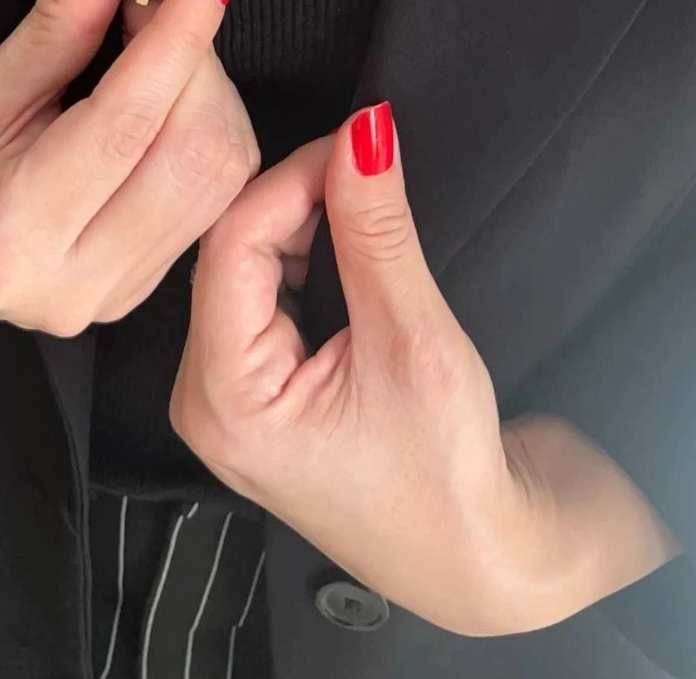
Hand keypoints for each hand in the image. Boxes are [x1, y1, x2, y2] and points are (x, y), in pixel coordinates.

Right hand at [0, 0, 257, 332]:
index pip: (126, 122)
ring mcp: (119, 295)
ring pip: (222, 175)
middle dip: (198, 59)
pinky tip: (176, 96)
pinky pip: (219, 198)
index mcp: (11, 230)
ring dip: (212, 90)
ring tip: (167, 46)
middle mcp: (73, 281)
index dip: (179, 37)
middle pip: (192, 152)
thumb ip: (61, 18)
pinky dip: (212, 128)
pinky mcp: (151, 291)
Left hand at [170, 105, 680, 636]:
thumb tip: (364, 135)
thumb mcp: (414, 339)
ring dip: (300, 223)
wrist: (487, 560)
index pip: (231, 245)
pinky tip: (343, 236)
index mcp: (223, 399)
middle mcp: (208, 399)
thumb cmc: (449, 483)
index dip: (292, 177)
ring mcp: (231, 398)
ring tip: (360, 193)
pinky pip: (262, 296)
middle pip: (229, 253)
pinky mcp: (262, 392)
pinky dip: (301, 255)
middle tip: (362, 158)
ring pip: (245, 268)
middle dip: (295, 196)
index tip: (354, 138)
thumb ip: (377, 230)